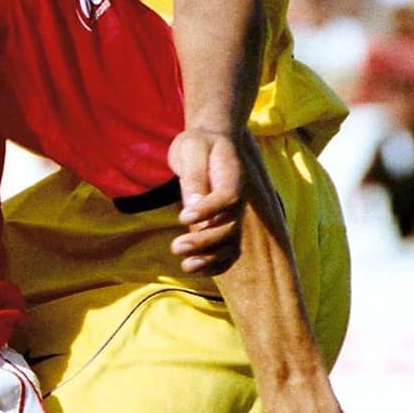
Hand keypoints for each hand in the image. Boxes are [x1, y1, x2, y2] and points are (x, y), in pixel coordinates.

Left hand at [168, 127, 244, 274]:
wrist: (210, 143)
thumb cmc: (199, 144)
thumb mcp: (192, 149)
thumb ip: (194, 175)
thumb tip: (193, 203)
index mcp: (233, 177)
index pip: (228, 198)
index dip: (209, 210)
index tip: (183, 216)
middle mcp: (237, 201)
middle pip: (230, 228)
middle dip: (204, 241)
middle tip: (176, 246)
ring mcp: (232, 215)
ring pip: (230, 244)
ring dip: (209, 258)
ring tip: (185, 265)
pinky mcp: (223, 225)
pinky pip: (227, 252)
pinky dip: (215, 265)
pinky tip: (194, 269)